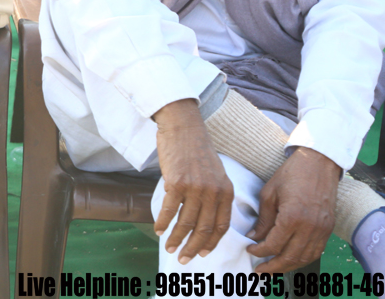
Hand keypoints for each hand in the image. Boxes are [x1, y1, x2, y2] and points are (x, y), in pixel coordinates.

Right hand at [154, 99, 234, 263]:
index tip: (203, 253)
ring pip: (186, 222)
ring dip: (176, 238)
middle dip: (193, 247)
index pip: (222, 225)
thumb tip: (204, 218)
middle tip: (184, 258)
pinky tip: (158, 229)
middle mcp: (213, 191)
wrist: (183, 127)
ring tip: (169, 247)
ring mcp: (195, 187)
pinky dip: (162, 222)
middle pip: (204, 228)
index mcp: (226, 190)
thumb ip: (214, 194)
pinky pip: (169, 209)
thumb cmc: (196, 148)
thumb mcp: (215, 172)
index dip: (212, 242)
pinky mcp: (177, 182)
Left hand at [247, 146, 340, 272]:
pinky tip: (291, 259)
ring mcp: (322, 229)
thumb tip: (254, 237)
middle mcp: (310, 227)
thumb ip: (263, 219)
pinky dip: (303, 258)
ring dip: (288, 266)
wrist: (318, 163)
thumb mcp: (269, 193)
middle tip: (260, 270)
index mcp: (293, 217)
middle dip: (273, 266)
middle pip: (290, 257)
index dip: (260, 251)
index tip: (250, 251)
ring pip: (305, 257)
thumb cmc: (291, 174)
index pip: (274, 245)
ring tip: (274, 268)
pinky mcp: (329, 228)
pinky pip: (316, 251)